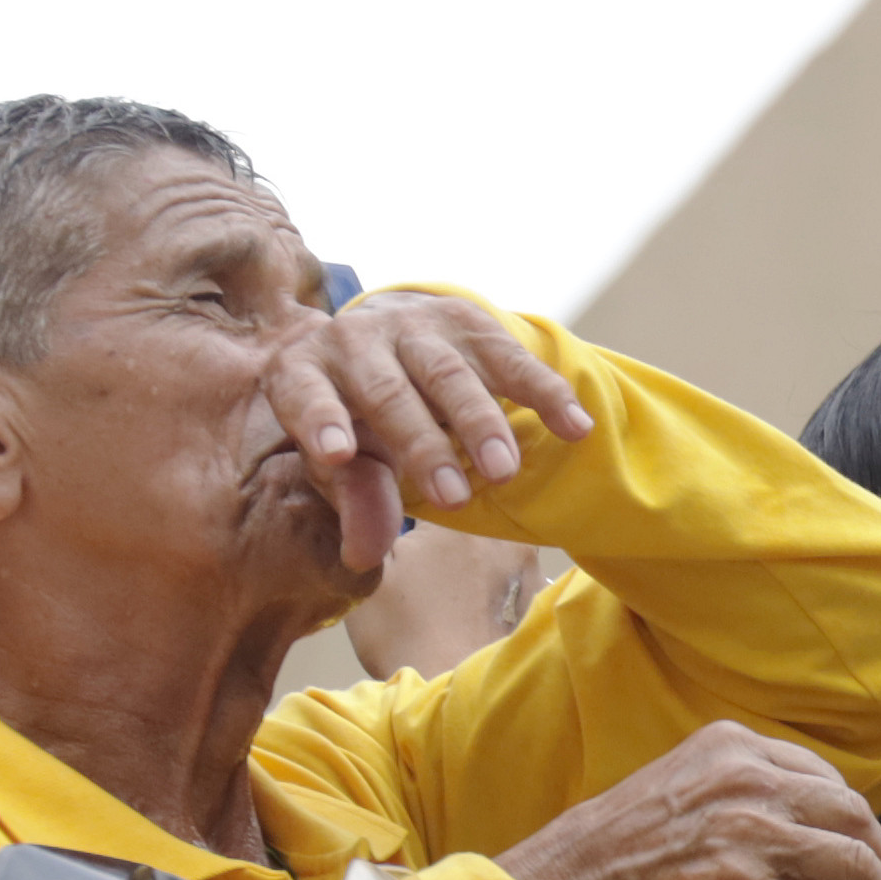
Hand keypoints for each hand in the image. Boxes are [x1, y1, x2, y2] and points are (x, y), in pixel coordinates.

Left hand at [265, 288, 596, 573]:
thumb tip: (363, 557)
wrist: (390, 337)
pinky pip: (512, 357)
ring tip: (504, 473)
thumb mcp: (346, 460)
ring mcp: (415, 326)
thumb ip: (356, 500)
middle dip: (423, 445)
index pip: (304, 394)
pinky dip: (546, 393)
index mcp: (305, 371)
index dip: (320, 421)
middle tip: (453, 498)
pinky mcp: (469, 322)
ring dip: (480, 423)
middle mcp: (355, 339)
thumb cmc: (356, 416)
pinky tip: (575, 427)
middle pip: (388, 391)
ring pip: (449, 374)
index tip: (338, 456)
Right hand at [500, 721, 880, 879]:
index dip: (858, 827)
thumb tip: (782, 847)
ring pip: (854, 869)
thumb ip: (732, 804)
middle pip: (853, 819)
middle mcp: (751, 780)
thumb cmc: (611, 853)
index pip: (824, 782)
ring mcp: (750, 834)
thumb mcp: (680, 795)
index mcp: (735, 749)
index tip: (867, 859)